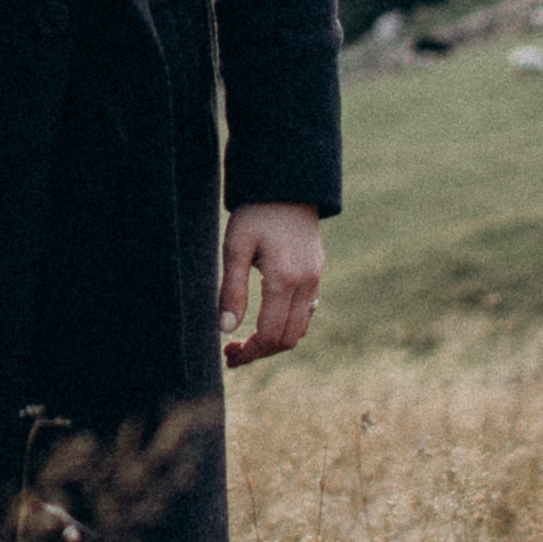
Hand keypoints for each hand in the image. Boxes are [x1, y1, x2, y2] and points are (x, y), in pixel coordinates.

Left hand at [217, 204, 321, 367]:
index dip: (250, 351)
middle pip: (288, 338)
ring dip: (273, 341)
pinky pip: (306, 313)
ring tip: (244, 341)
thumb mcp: (235, 247)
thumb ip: (231, 289)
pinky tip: (263, 320)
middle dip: (260, 352)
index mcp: (285, 279)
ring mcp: (316, 280)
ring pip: (300, 329)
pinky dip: (286, 325)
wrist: (287, 186)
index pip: (271, 333)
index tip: (228, 355)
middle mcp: (307, 284)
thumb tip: (226, 328)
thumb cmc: (255, 213)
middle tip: (231, 353)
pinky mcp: (316, 274)